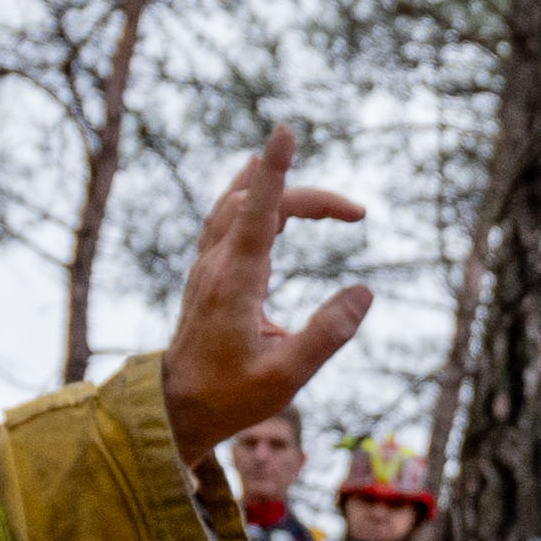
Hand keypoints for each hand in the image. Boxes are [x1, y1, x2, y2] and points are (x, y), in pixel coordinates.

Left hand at [158, 131, 371, 467]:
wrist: (176, 409)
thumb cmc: (230, 397)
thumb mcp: (287, 376)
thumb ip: (328, 333)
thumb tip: (364, 292)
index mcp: (236, 281)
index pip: (259, 210)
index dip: (275, 169)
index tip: (284, 130)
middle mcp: (217, 264)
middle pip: (257, 201)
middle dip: (307, 194)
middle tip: (356, 214)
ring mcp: (208, 267)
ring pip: (234, 203)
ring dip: (274, 187)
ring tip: (313, 187)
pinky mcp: (207, 275)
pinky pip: (225, 218)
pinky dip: (249, 197)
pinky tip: (257, 190)